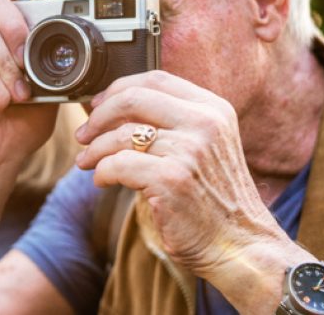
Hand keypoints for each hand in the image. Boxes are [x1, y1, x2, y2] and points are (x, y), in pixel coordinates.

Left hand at [74, 70, 286, 276]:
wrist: (239, 245)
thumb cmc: (214, 199)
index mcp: (213, 109)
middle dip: (98, 116)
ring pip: (120, 135)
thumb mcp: (205, 146)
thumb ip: (173, 122)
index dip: (118, 89)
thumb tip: (113, 108)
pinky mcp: (172, 179)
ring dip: (94, 150)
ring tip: (86, 162)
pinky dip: (102, 172)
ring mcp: (189, 150)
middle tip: (83, 134)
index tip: (97, 106)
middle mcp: (204, 124)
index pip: (156, 78)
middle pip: (132, 98)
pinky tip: (102, 180)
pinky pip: (118, 165)